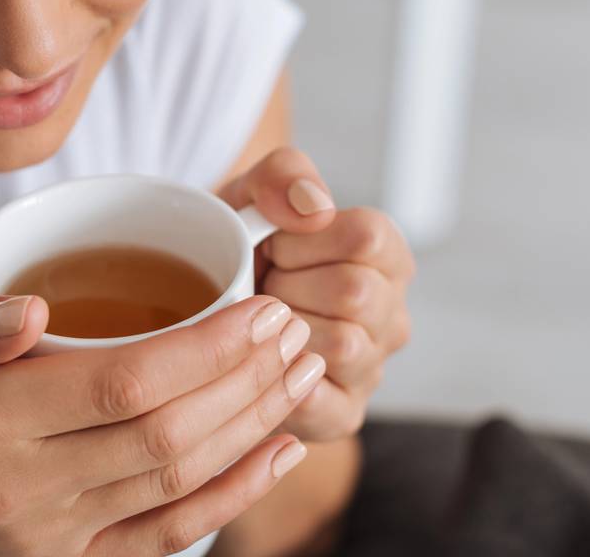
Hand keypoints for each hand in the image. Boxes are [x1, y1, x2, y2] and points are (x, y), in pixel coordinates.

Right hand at [0, 292, 325, 556]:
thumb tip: (30, 311)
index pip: (121, 383)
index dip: (205, 350)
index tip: (259, 308)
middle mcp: (23, 487)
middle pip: (166, 434)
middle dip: (246, 379)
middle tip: (296, 328)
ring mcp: (53, 538)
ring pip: (178, 483)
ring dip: (253, 425)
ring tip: (302, 371)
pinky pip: (168, 537)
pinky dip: (235, 496)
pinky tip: (279, 451)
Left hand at [220, 147, 413, 442]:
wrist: (198, 295)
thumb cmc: (239, 243)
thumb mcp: (251, 192)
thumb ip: (285, 175)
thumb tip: (314, 206)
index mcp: (384, 253)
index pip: (368, 236)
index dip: (306, 239)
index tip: (273, 245)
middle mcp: (391, 312)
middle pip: (357, 293)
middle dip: (290, 285)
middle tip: (260, 288)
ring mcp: (372, 367)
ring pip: (344, 347)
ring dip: (285, 333)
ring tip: (259, 325)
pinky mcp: (344, 413)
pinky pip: (330, 407)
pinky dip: (288, 387)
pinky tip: (259, 367)